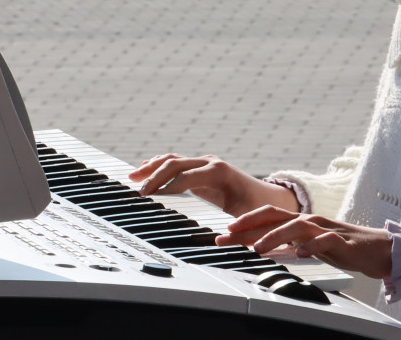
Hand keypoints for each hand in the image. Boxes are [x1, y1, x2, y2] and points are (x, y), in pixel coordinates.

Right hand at [128, 153, 298, 216]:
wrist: (268, 196)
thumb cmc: (258, 209)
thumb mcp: (248, 221)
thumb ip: (235, 230)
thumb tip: (219, 241)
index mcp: (220, 173)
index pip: (187, 175)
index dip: (168, 184)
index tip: (150, 195)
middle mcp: (211, 163)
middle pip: (176, 163)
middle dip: (155, 175)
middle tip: (138, 190)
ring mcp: (205, 163)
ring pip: (173, 159)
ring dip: (152, 166)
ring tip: (132, 176)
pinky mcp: (200, 167)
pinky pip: (176, 162)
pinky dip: (159, 165)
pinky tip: (145, 168)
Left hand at [216, 205, 392, 279]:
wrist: (377, 249)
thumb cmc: (341, 247)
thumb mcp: (307, 244)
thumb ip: (285, 243)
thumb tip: (259, 246)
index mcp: (299, 221)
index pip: (267, 216)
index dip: (245, 221)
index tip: (224, 231)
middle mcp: (309, 221)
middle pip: (275, 217)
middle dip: (249, 225)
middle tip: (229, 234)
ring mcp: (325, 229)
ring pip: (296, 227)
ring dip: (275, 236)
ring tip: (259, 248)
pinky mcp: (342, 242)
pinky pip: (325, 242)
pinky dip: (311, 246)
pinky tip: (300, 253)